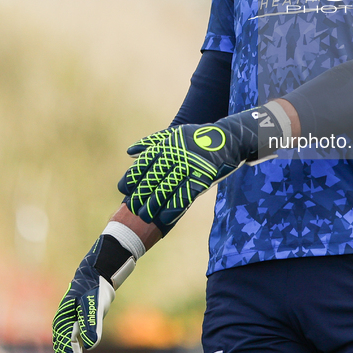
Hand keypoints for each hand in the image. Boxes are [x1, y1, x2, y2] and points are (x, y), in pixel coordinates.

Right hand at [52, 235, 136, 352]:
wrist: (96, 273)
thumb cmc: (94, 287)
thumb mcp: (95, 303)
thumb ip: (93, 322)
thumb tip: (92, 344)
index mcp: (63, 323)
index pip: (68, 351)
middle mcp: (62, 328)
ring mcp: (68, 328)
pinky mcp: (76, 328)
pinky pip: (73, 350)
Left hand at [118, 104, 286, 228]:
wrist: (229, 139)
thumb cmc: (199, 138)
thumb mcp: (175, 134)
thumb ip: (152, 142)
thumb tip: (130, 152)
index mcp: (168, 145)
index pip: (145, 162)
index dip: (132, 176)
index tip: (123, 189)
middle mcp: (176, 155)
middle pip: (154, 178)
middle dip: (141, 194)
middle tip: (131, 209)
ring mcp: (190, 167)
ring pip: (167, 188)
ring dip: (154, 204)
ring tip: (144, 217)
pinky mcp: (203, 177)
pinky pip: (185, 195)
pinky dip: (173, 207)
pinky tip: (164, 217)